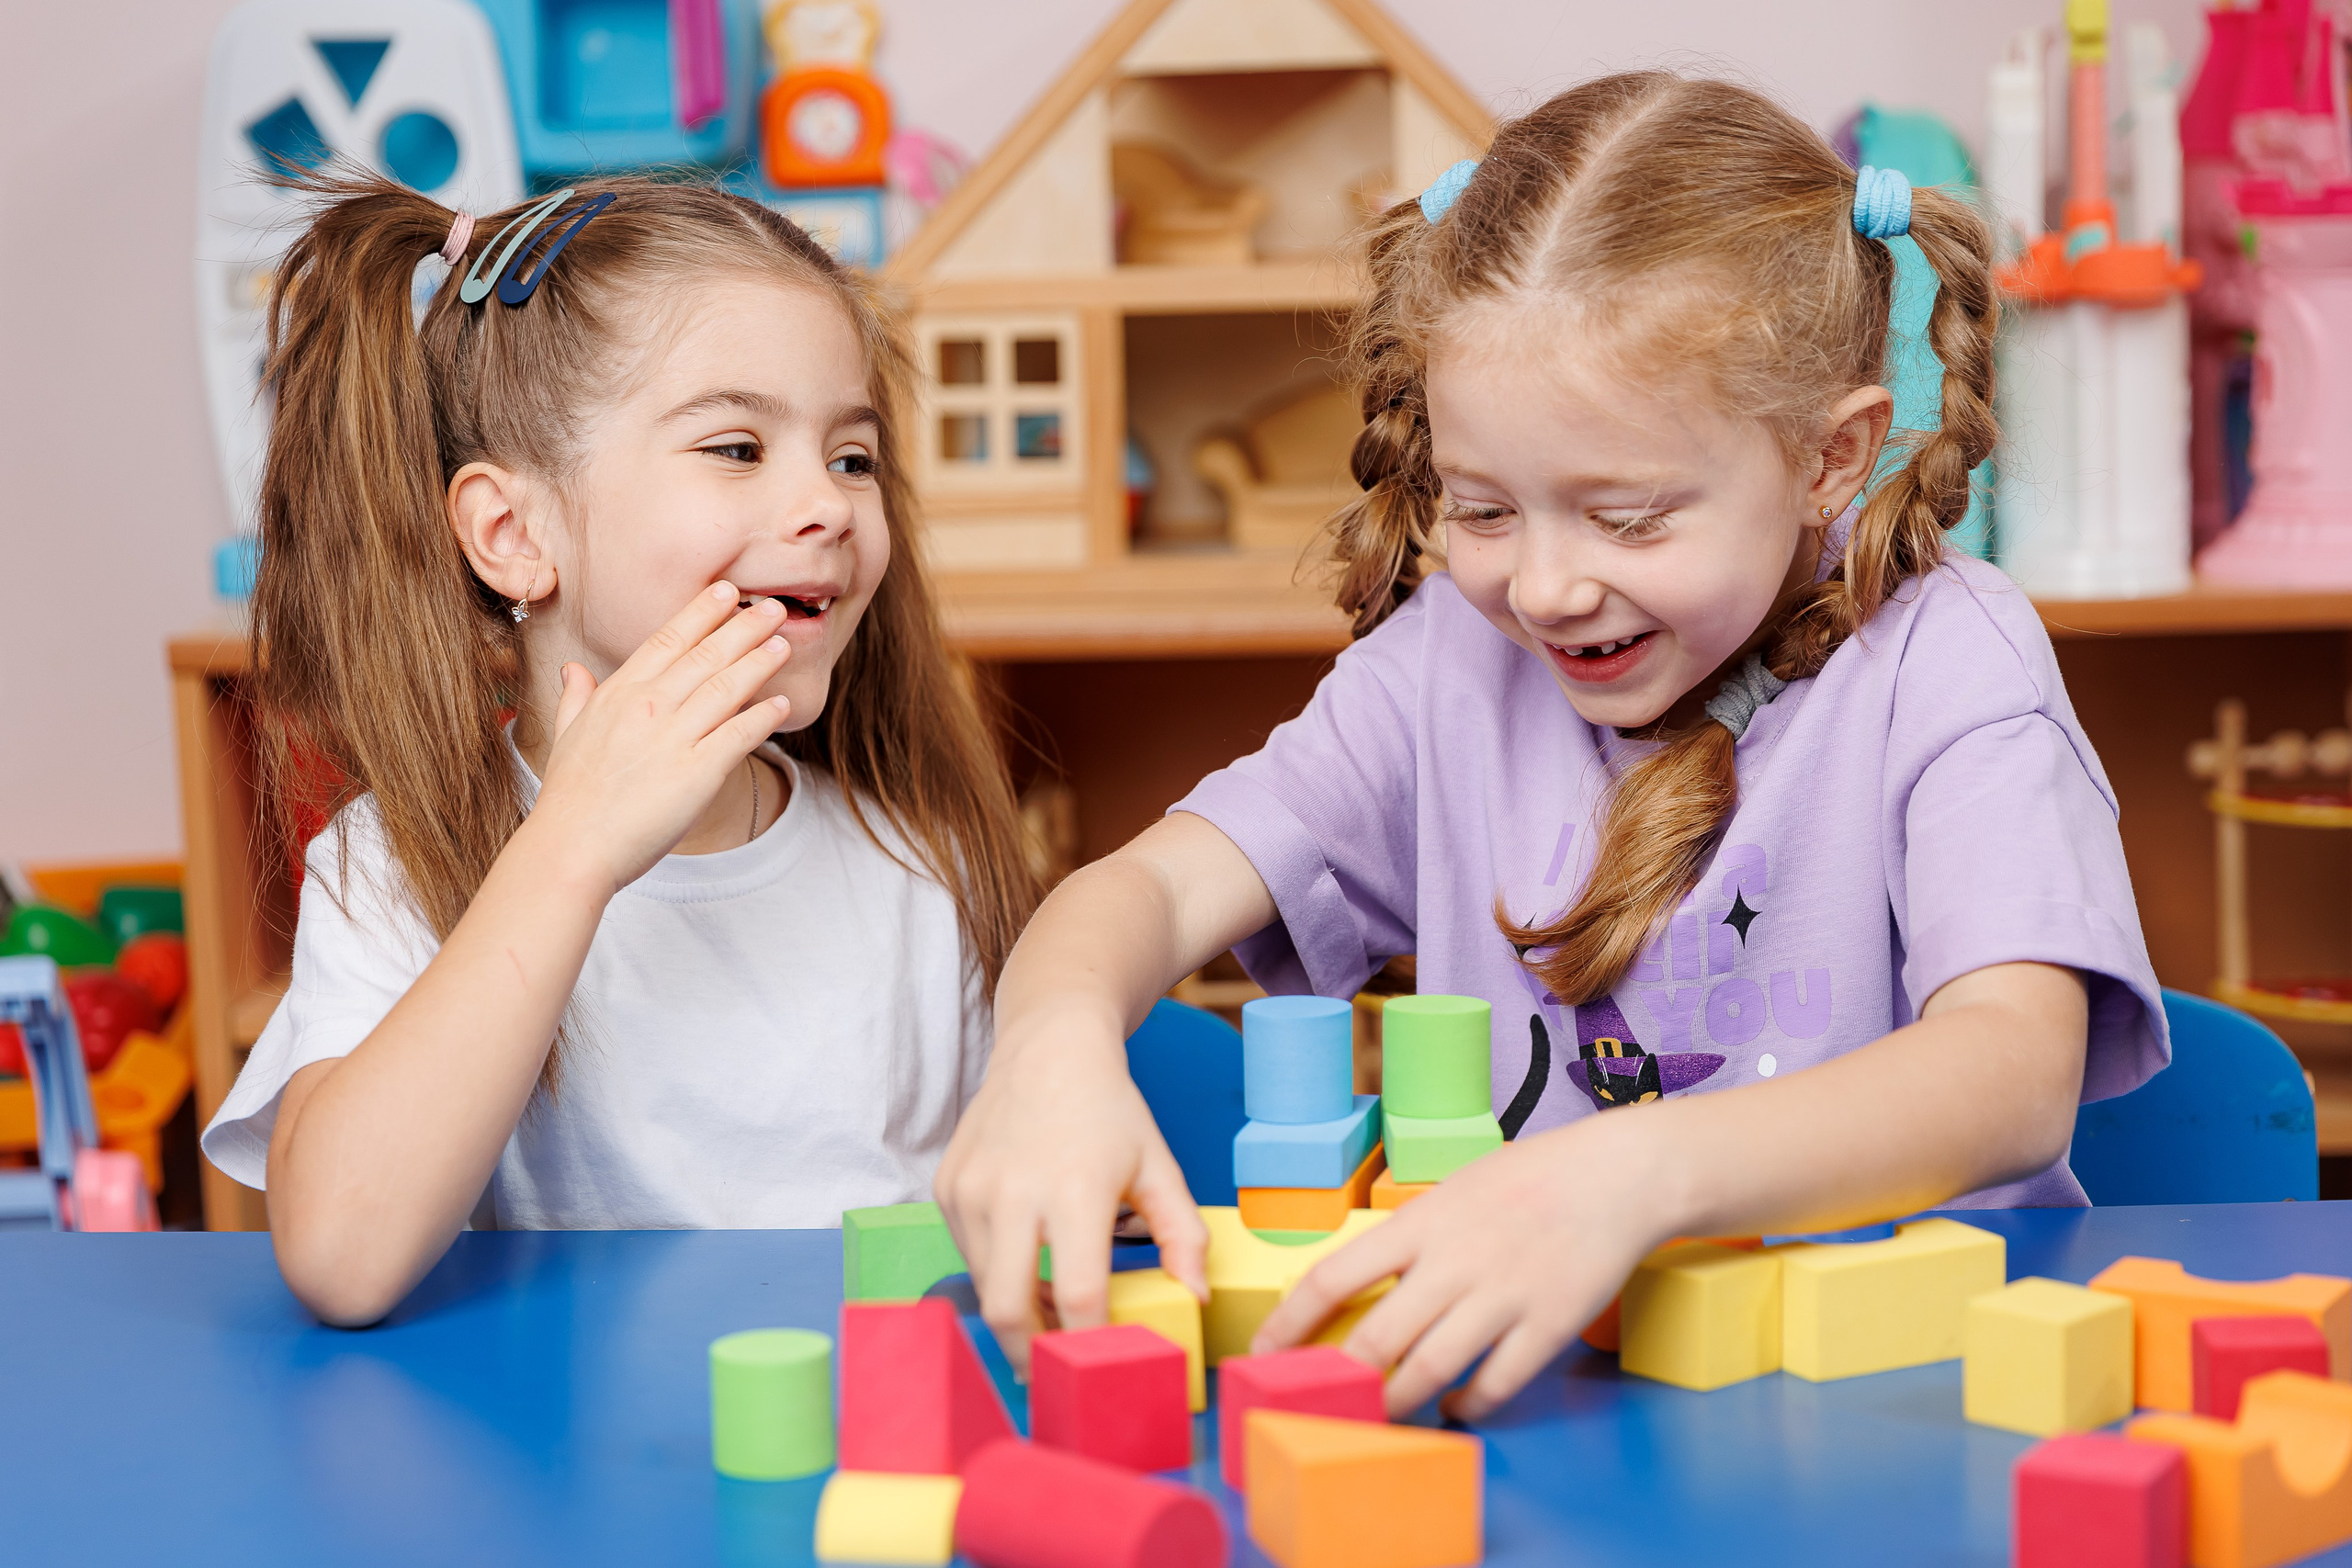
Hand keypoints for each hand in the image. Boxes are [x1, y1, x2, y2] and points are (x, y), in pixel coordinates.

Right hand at [525, 582, 792, 895]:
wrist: (572, 848)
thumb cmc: (570, 797)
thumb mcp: (566, 736)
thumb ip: (576, 699)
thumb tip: (573, 670)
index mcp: (618, 694)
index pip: (667, 639)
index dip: (701, 613)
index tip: (726, 591)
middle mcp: (648, 708)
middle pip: (705, 656)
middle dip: (743, 628)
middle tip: (773, 608)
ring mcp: (673, 739)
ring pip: (727, 688)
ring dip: (760, 664)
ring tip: (784, 645)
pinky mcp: (697, 774)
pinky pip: (739, 736)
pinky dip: (763, 718)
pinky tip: (782, 705)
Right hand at [935, 1000, 1209, 1374]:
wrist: (1047, 1049)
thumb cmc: (1109, 1113)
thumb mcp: (1158, 1167)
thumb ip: (1183, 1236)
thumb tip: (1196, 1300)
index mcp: (1075, 1189)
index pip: (1077, 1293)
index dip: (1090, 1341)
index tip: (1105, 1367)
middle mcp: (1013, 1191)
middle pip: (1007, 1309)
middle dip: (1032, 1354)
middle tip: (1058, 1370)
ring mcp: (969, 1190)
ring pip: (983, 1287)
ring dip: (1016, 1313)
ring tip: (1051, 1310)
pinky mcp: (946, 1188)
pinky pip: (967, 1255)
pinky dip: (995, 1274)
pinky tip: (1026, 1261)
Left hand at [1253, 1111, 1674, 1420]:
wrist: (1617, 1175)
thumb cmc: (1529, 1181)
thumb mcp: (1451, 1191)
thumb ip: (1407, 1239)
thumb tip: (1352, 1288)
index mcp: (1421, 1222)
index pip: (1333, 1276)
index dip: (1290, 1323)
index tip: (1263, 1355)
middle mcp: (1455, 1260)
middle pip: (1375, 1340)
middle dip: (1339, 1383)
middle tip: (1317, 1406)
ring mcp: (1503, 1296)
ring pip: (1428, 1372)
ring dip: (1395, 1405)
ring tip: (1380, 1416)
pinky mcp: (1548, 1326)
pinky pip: (1493, 1386)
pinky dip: (1465, 1407)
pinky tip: (1454, 1408)